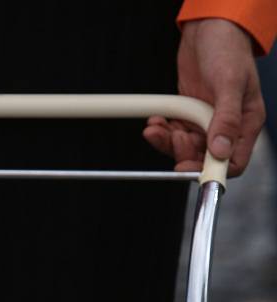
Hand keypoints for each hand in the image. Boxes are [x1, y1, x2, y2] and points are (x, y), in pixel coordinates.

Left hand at [143, 18, 264, 176]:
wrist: (209, 31)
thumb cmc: (228, 51)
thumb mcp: (230, 84)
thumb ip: (226, 118)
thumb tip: (221, 150)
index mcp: (245, 123)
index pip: (232, 161)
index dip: (210, 169)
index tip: (188, 166)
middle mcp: (225, 126)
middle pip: (202, 157)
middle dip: (183, 153)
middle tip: (173, 138)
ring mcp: (204, 121)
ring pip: (184, 146)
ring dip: (167, 142)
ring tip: (156, 129)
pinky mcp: (187, 114)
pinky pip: (172, 132)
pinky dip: (161, 130)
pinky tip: (155, 122)